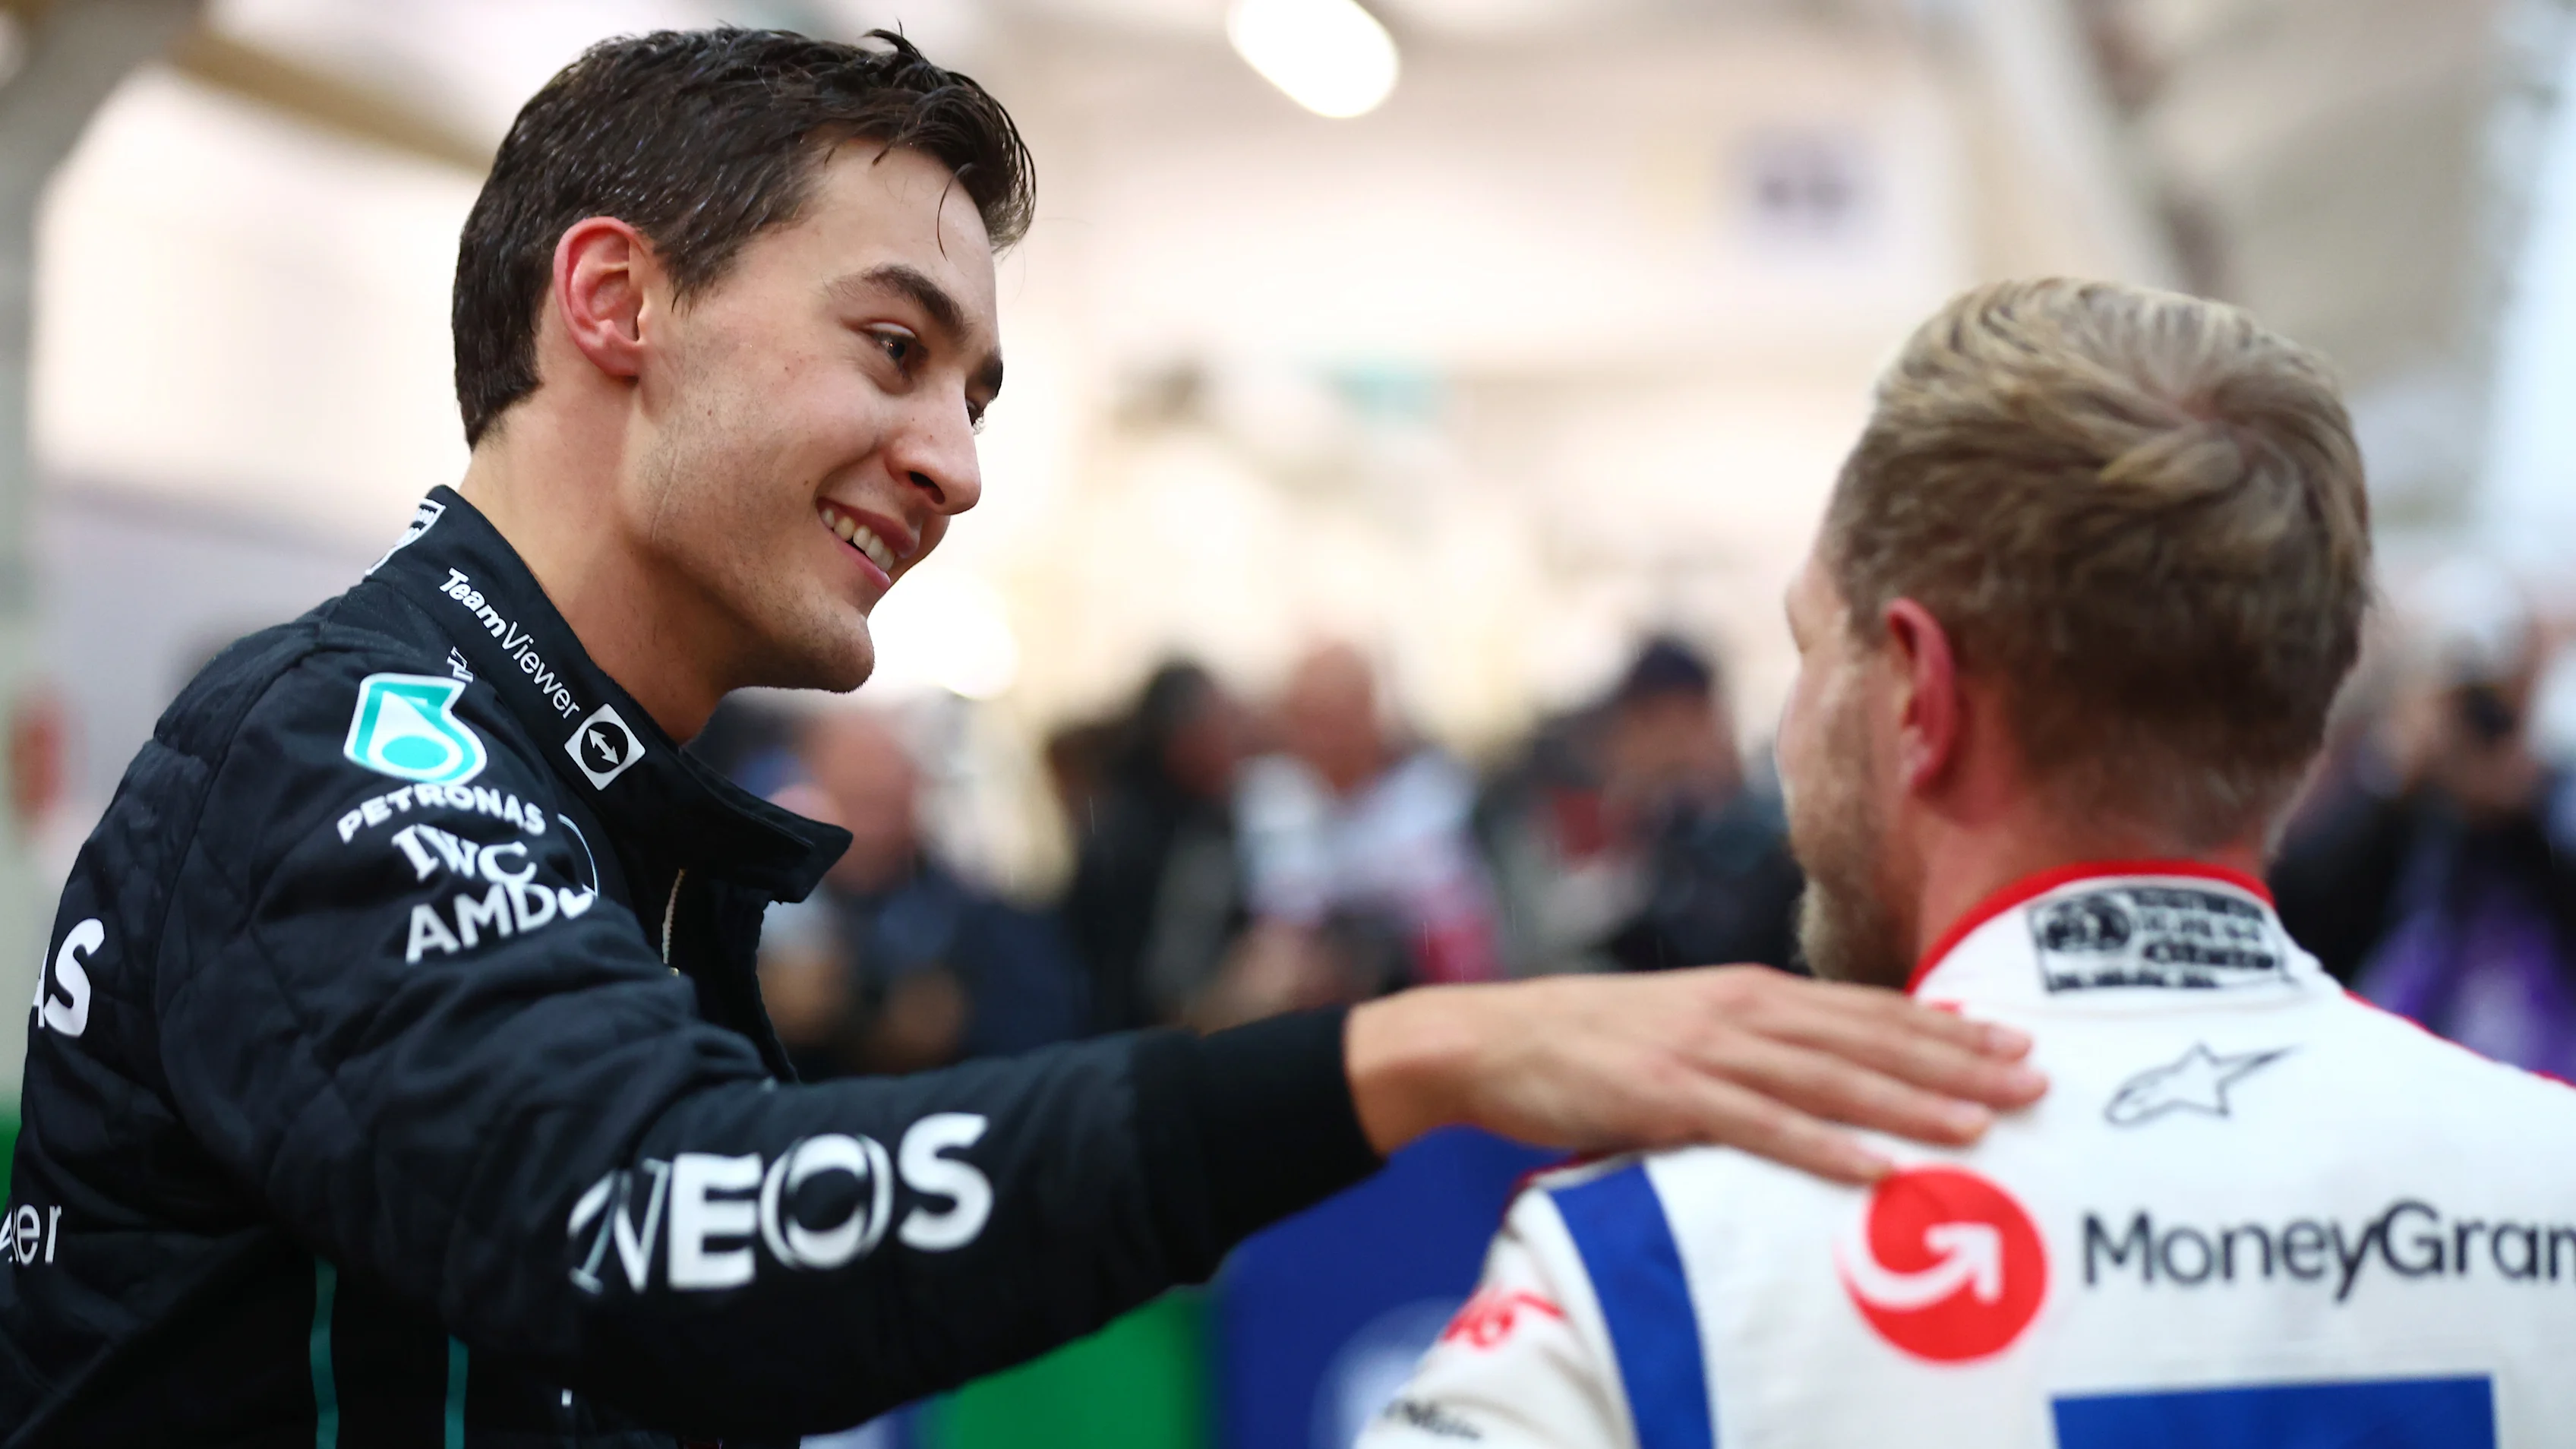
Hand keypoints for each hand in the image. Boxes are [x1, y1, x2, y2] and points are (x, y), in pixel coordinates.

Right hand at [1344, 966, 2044, 1184]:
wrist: (1496, 1038)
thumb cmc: (1592, 1040)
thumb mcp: (1685, 1021)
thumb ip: (1754, 1039)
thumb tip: (1824, 1065)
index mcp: (1748, 992)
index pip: (1866, 1008)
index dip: (1944, 1025)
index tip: (2015, 1042)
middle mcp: (1740, 1011)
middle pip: (1867, 1038)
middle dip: (1955, 1061)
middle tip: (2033, 1080)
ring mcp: (1705, 1052)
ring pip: (1829, 1080)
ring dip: (1908, 1103)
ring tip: (1978, 1127)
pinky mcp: (1668, 1095)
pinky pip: (1761, 1128)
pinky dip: (1824, 1149)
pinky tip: (1875, 1168)